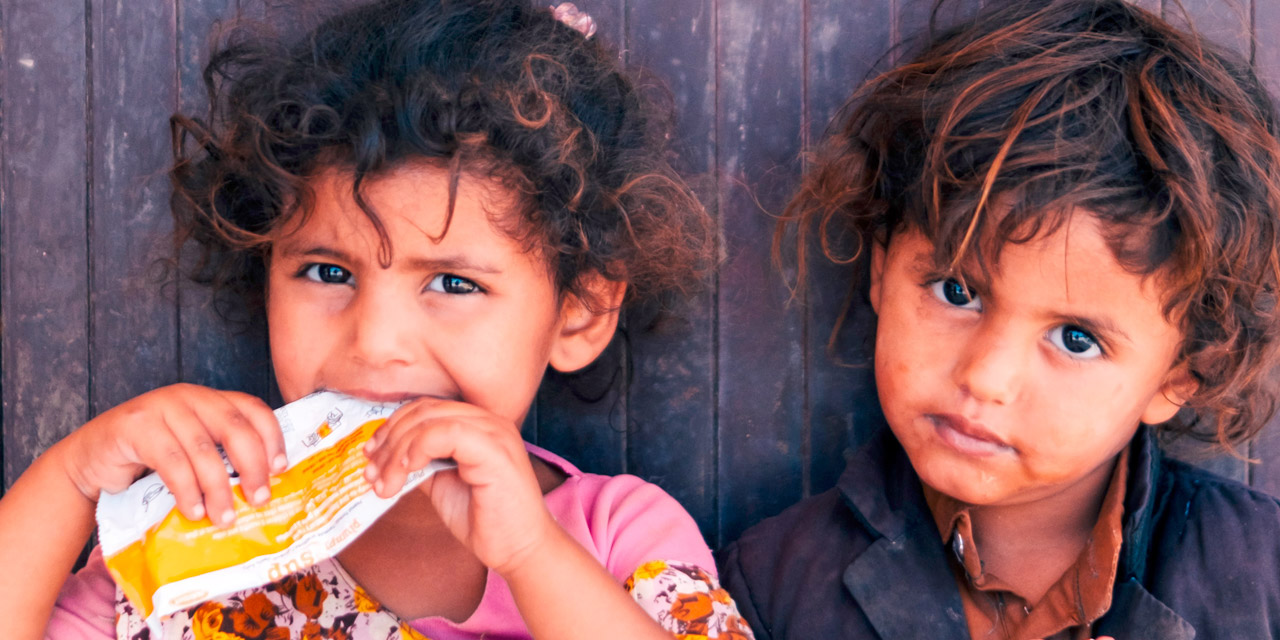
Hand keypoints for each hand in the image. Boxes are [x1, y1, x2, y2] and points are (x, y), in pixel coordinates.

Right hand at [55, 383, 284, 525]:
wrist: (91, 462)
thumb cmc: (149, 462)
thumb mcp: (192, 454)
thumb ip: (221, 459)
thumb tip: (264, 493)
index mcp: (210, 400)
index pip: (253, 410)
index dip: (272, 438)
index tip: (280, 469)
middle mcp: (190, 397)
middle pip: (234, 429)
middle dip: (252, 467)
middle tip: (259, 499)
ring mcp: (161, 407)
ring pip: (203, 450)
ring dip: (218, 489)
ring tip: (225, 518)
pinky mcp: (135, 426)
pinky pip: (172, 462)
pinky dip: (187, 491)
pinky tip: (194, 511)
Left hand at [362, 397, 555, 574]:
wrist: (520, 549)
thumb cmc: (486, 520)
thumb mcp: (443, 484)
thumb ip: (422, 463)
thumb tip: (386, 456)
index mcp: (478, 425)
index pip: (427, 409)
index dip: (393, 427)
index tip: (371, 455)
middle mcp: (488, 421)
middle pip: (424, 410)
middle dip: (389, 439)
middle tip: (370, 471)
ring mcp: (493, 432)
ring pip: (430, 420)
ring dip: (397, 450)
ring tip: (382, 482)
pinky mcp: (494, 449)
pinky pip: (445, 433)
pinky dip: (417, 449)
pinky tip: (405, 473)